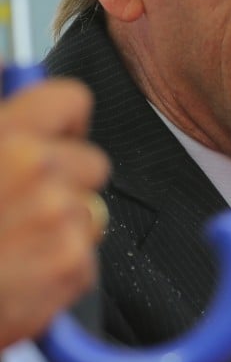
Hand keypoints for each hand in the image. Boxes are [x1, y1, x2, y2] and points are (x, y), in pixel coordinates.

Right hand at [0, 78, 109, 347]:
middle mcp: (37, 168)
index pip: (71, 101)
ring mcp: (58, 217)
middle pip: (91, 164)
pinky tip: (14, 279)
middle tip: (18, 209)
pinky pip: (83, 263)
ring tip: (8, 248)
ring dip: (59, 231)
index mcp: (5, 134)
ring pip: (89, 215)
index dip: (60, 125)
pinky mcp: (68, 265)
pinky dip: (55, 275)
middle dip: (63, 186)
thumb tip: (10, 83)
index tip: (50, 141)